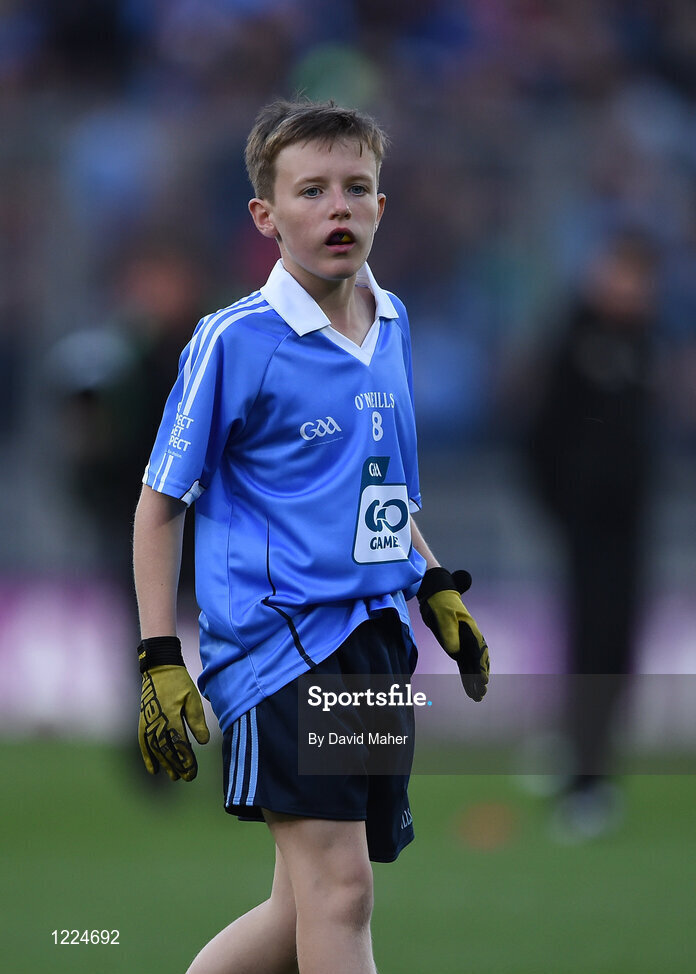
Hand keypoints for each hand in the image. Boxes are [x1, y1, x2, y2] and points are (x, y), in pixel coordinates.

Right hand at [139, 646, 209, 780]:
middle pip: (167, 751)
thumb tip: (203, 742)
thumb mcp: (192, 699)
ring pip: (155, 750)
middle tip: (187, 778)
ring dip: (165, 764)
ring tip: (174, 777)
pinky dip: (147, 758)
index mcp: (170, 717)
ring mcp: (147, 724)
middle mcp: (156, 723)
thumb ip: (196, 721)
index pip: (179, 744)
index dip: (186, 760)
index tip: (193, 771)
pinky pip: (144, 744)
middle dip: (177, 766)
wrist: (159, 669)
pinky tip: (153, 770)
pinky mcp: (143, 723)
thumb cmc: (179, 683)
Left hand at [417, 567, 489, 700]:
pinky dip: (467, 677)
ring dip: (474, 681)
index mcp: (471, 632)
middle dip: (480, 677)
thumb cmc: (441, 604)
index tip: (483, 680)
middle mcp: (471, 640)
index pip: (478, 653)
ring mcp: (464, 645)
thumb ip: (449, 633)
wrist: (436, 597)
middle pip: (478, 662)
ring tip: (477, 697)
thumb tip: (455, 652)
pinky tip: (469, 689)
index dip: (481, 667)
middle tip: (481, 692)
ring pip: (472, 666)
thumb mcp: (444, 617)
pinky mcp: (457, 649)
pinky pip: (464, 666)